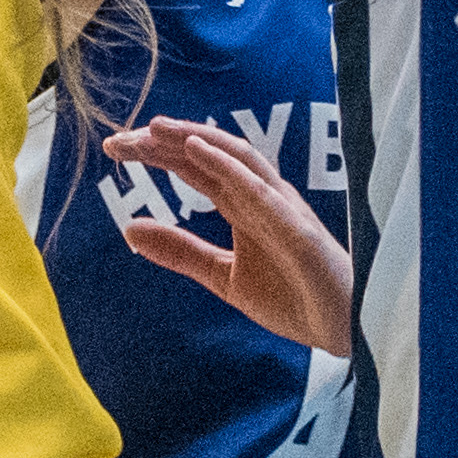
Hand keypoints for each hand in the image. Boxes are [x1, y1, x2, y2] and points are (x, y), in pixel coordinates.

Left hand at [102, 117, 351, 357]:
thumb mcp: (222, 277)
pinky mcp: (296, 227)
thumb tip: (129, 229)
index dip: (155, 154)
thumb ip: (181, 252)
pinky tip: (197, 149)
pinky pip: (259, 189)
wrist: (343, 329)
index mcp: (243, 205)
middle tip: (118, 139)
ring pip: (234, 159)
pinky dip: (227, 165)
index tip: (114, 150)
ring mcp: (280, 207)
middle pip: (208, 156)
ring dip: (194, 139)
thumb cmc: (293, 296)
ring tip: (154, 128)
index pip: (193, 168)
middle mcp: (260, 196)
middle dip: (164, 143)